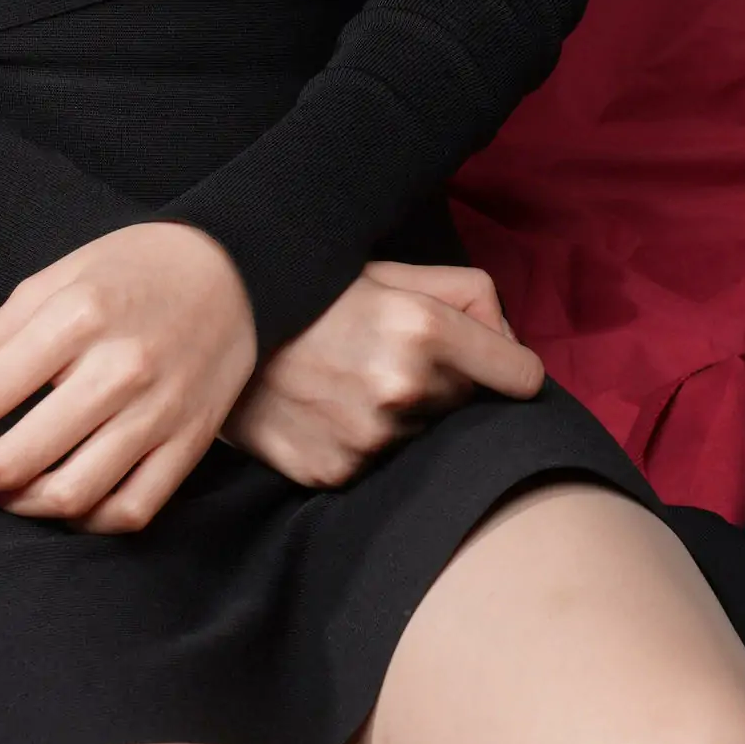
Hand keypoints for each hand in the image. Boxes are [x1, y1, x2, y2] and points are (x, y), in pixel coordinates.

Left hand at [0, 219, 256, 533]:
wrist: (235, 270)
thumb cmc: (130, 272)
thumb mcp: (50, 282)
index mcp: (78, 317)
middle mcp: (120, 368)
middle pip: (20, 459)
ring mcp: (160, 412)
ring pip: (71, 495)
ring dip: (17, 505)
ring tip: (0, 488)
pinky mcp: (191, 442)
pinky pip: (129, 510)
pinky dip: (83, 520)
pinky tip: (61, 500)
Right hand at [218, 259, 545, 488]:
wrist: (221, 331)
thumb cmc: (317, 294)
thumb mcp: (392, 270)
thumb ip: (469, 293)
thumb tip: (510, 344)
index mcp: (424, 330)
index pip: (524, 376)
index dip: (509, 366)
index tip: (494, 364)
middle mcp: (403, 390)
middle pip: (474, 405)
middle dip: (451, 383)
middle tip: (397, 356)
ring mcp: (369, 440)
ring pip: (429, 436)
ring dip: (410, 415)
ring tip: (359, 381)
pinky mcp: (338, 473)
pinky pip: (384, 464)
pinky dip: (369, 442)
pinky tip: (336, 410)